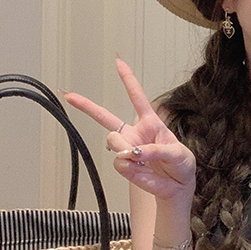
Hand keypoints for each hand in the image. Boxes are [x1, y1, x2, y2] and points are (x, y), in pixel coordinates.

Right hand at [65, 57, 195, 203]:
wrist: (177, 187)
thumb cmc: (180, 165)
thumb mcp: (178, 154)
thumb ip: (158, 150)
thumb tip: (135, 153)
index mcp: (150, 123)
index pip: (137, 97)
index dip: (128, 79)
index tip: (118, 62)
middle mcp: (134, 134)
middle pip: (106, 117)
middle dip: (87, 106)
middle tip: (70, 97)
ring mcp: (126, 149)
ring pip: (113, 141)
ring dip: (126, 149)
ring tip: (141, 159)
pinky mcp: (124, 166)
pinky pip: (120, 162)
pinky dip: (132, 167)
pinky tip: (142, 168)